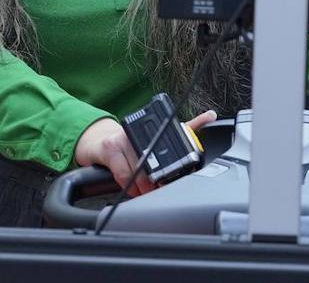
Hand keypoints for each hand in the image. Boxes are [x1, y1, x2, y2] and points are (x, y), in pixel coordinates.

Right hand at [74, 110, 215, 196]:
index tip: (173, 180)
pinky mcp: (108, 149)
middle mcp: (136, 132)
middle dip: (156, 183)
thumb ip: (187, 125)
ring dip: (142, 188)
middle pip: (151, 164)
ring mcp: (121, 139)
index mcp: (152, 129)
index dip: (170, 167)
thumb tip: (210, 115)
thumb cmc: (131, 141)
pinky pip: (122, 175)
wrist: (98, 141)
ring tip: (146, 192)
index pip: (166, 147)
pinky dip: (130, 187)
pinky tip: (133, 190)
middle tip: (160, 191)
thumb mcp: (158, 133)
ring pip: (137, 172)